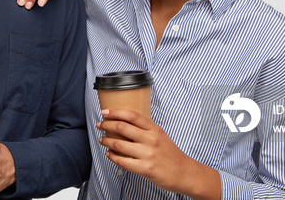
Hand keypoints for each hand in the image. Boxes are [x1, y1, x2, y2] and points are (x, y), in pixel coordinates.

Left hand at [97, 109, 219, 199]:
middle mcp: (151, 139)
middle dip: (106, 125)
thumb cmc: (171, 154)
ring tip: (101, 139)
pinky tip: (109, 154)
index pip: (132, 115)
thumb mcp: (161, 135)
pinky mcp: (145, 169)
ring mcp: (148, 154)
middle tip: (99, 125)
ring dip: (106, 141)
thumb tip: (125, 123)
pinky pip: (122, 161)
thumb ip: (145, 129)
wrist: (184, 173)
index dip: (116, 112)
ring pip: (119, 144)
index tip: (105, 112)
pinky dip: (112, 156)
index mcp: (155, 129)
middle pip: (122, 127)